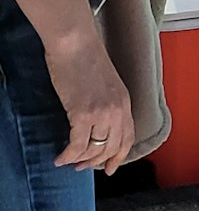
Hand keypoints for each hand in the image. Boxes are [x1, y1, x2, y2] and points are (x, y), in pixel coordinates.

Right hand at [46, 26, 133, 171]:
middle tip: (82, 168)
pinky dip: (68, 155)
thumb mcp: (105, 82)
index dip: (119, 156)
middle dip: (98, 162)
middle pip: (113, 148)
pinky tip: (59, 158)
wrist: (75, 42)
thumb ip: (106, 101)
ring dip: (81, 161)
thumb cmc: (84, 56)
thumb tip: (95, 120)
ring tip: (69, 163)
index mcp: (125, 101)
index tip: (110, 168)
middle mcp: (118, 110)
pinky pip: (78, 145)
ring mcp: (102, 113)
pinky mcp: (83, 114)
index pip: (128, 137)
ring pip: (95, 150)